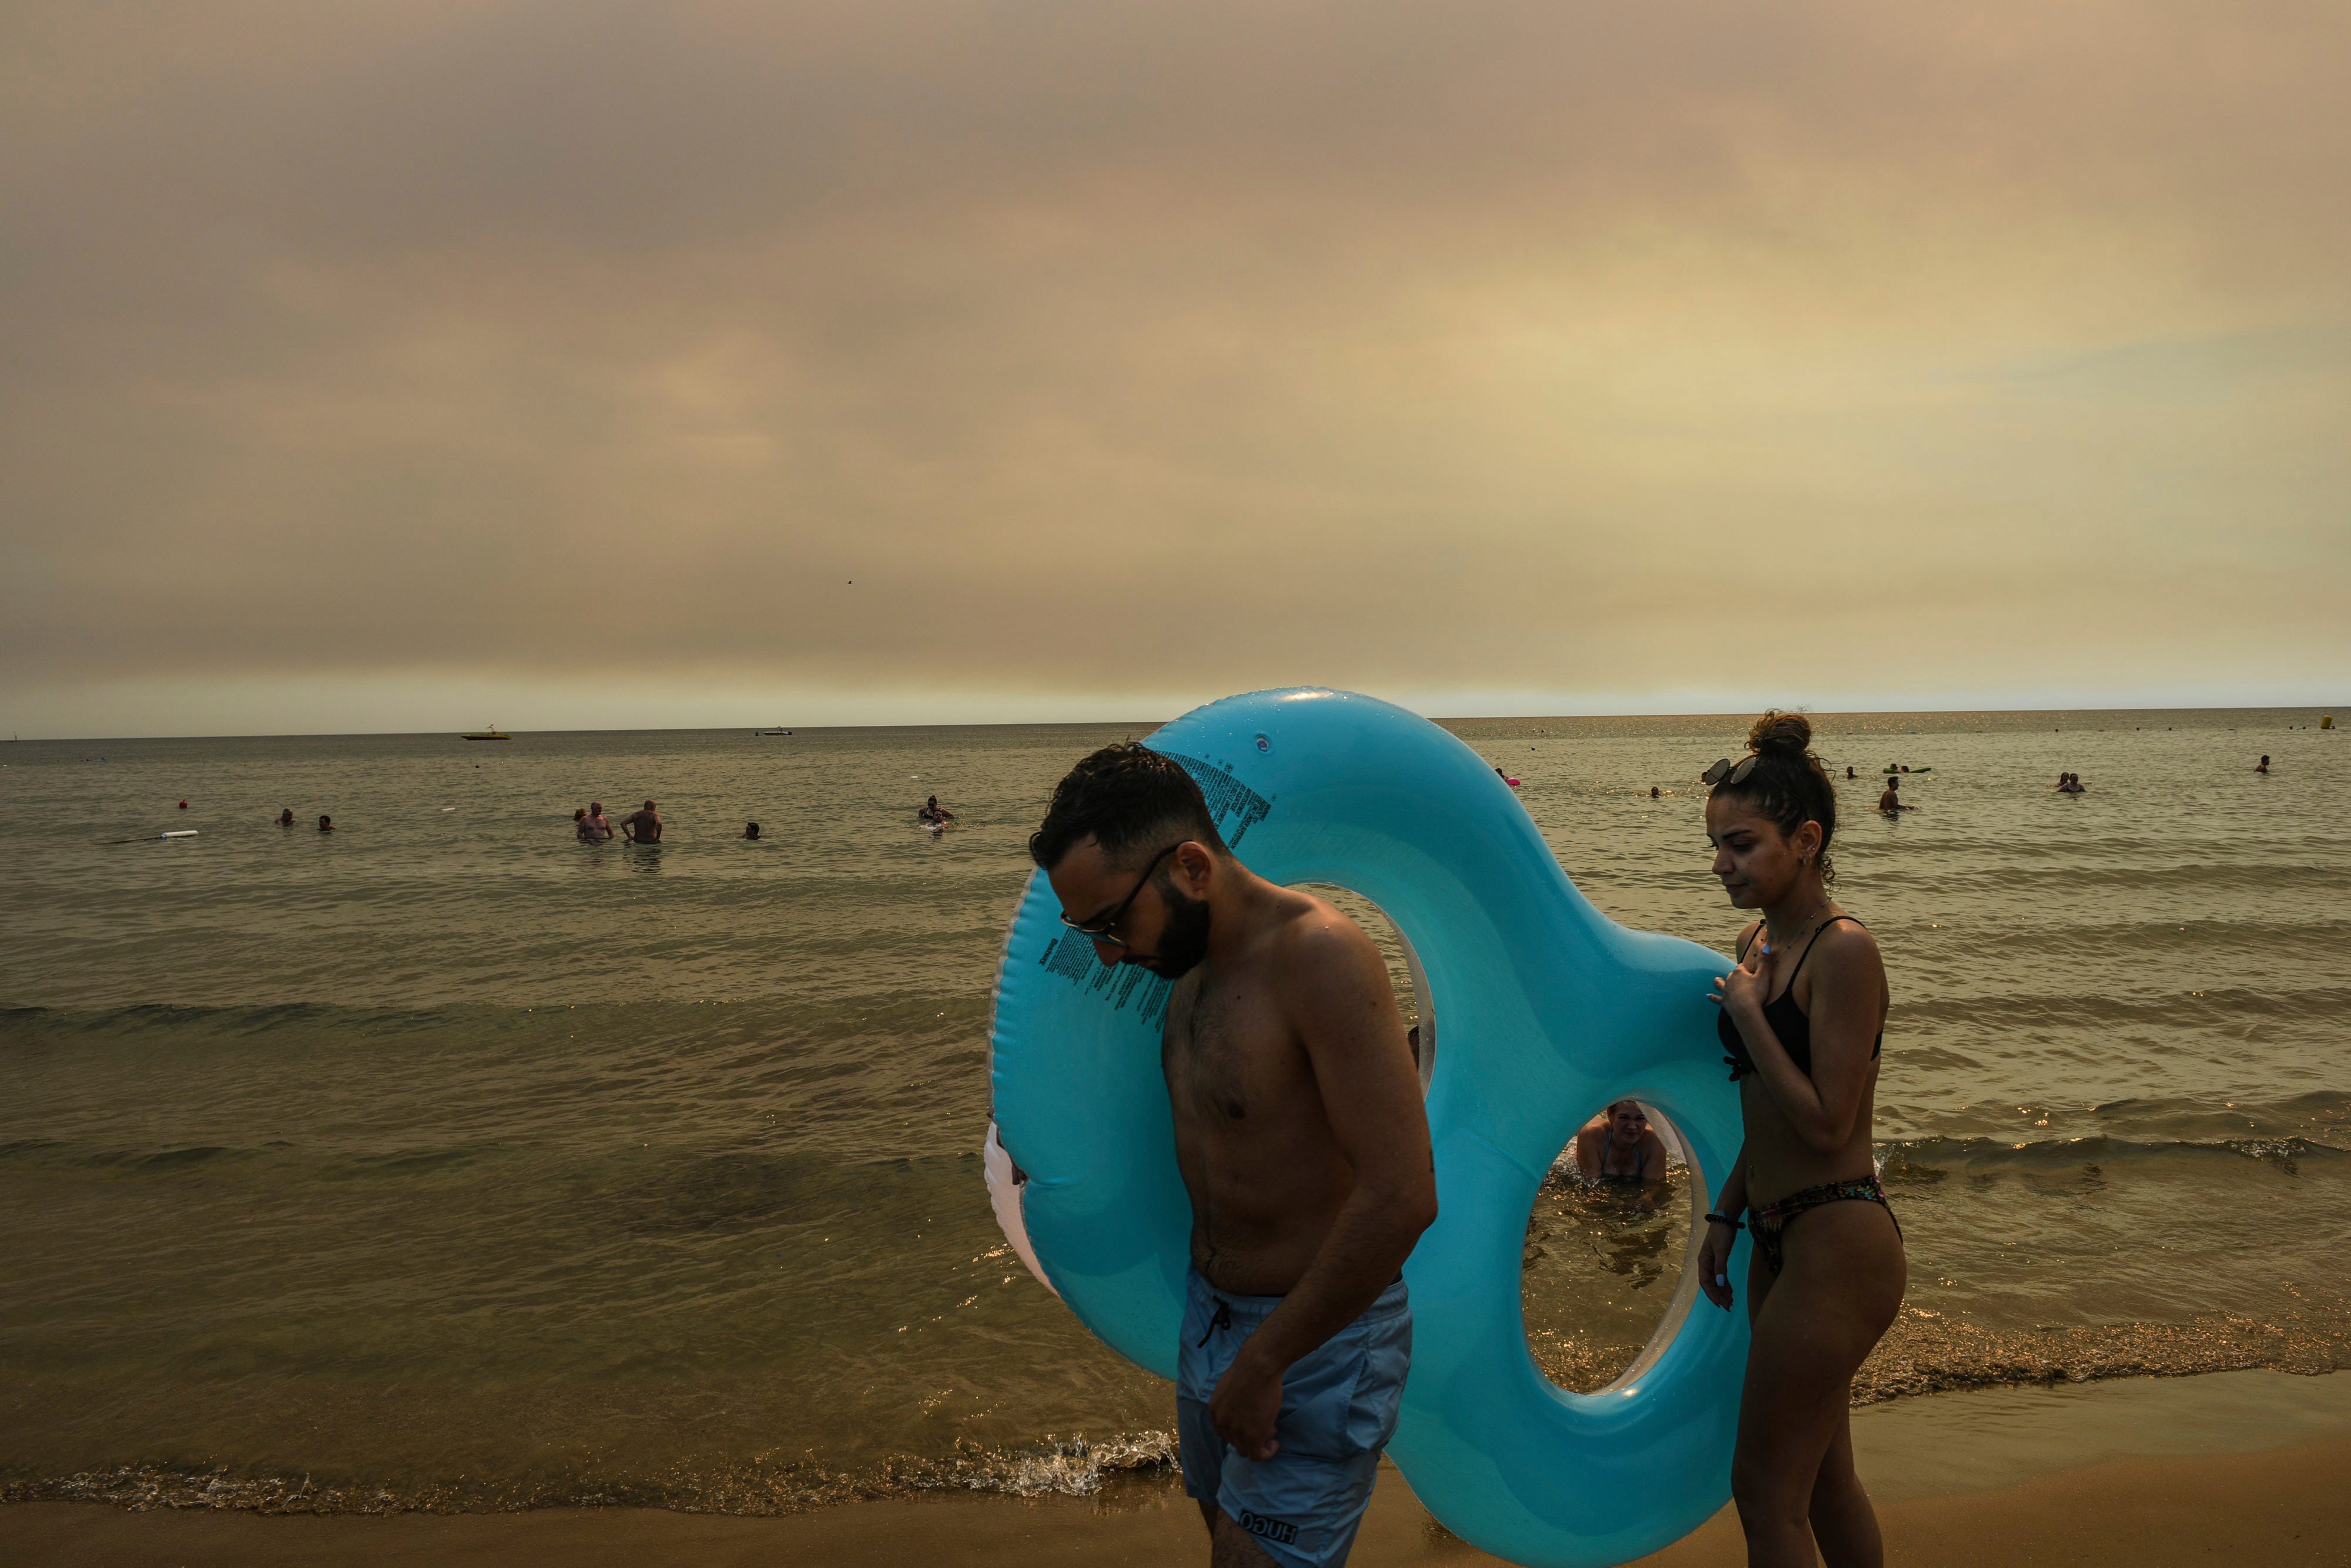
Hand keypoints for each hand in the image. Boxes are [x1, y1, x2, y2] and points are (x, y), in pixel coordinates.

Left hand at [1208, 1343, 1283, 1460]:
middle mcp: (1221, 1423)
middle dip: (1250, 1436)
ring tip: (1271, 1430)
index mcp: (1214, 1411)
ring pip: (1246, 1451)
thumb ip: (1229, 1405)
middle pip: (1234, 1442)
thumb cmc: (1249, 1370)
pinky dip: (1267, 1452)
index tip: (1252, 1423)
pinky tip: (1274, 1444)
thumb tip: (1239, 1413)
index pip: (1223, 1432)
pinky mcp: (1253, 1436)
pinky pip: (1258, 1455)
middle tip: (1265, 1425)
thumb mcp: (1229, 1388)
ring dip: (1259, 1444)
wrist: (1259, 1365)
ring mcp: (1236, 1431)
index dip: (1239, 1430)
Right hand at [1696, 1221, 1736, 1310]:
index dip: (1712, 1294)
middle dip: (1718, 1296)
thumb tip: (1720, 1284)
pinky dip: (1725, 1284)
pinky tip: (1730, 1291)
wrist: (1725, 1219)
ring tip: (1730, 1302)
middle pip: (1710, 1284)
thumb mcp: (1721, 1250)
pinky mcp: (1719, 1260)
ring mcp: (1712, 1262)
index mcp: (1703, 1262)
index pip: (1705, 1282)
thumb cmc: (1722, 1234)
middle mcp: (1706, 1264)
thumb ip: (1720, 1267)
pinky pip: (1721, 1276)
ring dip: (1722, 1292)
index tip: (1720, 1304)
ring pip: (1716, 1281)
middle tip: (1728, 1307)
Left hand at [1710, 944, 1766, 1020]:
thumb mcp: (1764, 976)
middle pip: (1732, 974)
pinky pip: (1715, 998)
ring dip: (1719, 981)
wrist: (1746, 1011)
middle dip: (1735, 975)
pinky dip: (1712, 996)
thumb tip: (1766, 946)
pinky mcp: (1723, 1001)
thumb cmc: (1756, 993)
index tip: (1751, 972)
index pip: (1742, 967)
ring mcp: (1725, 991)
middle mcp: (1730, 980)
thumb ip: (1765, 961)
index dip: (1747, 969)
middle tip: (1742, 980)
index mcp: (1739, 973)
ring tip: (1717, 980)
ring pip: (1719, 983)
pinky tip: (1707, 996)